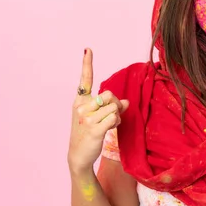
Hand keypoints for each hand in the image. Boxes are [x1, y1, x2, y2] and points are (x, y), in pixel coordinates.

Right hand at [68, 48, 128, 173]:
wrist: (79, 155)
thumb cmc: (89, 133)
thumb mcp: (97, 118)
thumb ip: (110, 107)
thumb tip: (126, 101)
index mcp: (80, 101)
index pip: (84, 80)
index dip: (87, 64)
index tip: (88, 50)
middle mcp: (81, 107)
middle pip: (109, 94)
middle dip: (116, 104)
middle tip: (112, 115)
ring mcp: (86, 118)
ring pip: (114, 107)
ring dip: (117, 116)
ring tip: (108, 125)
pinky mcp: (94, 129)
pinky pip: (114, 118)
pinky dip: (116, 123)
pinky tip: (109, 129)